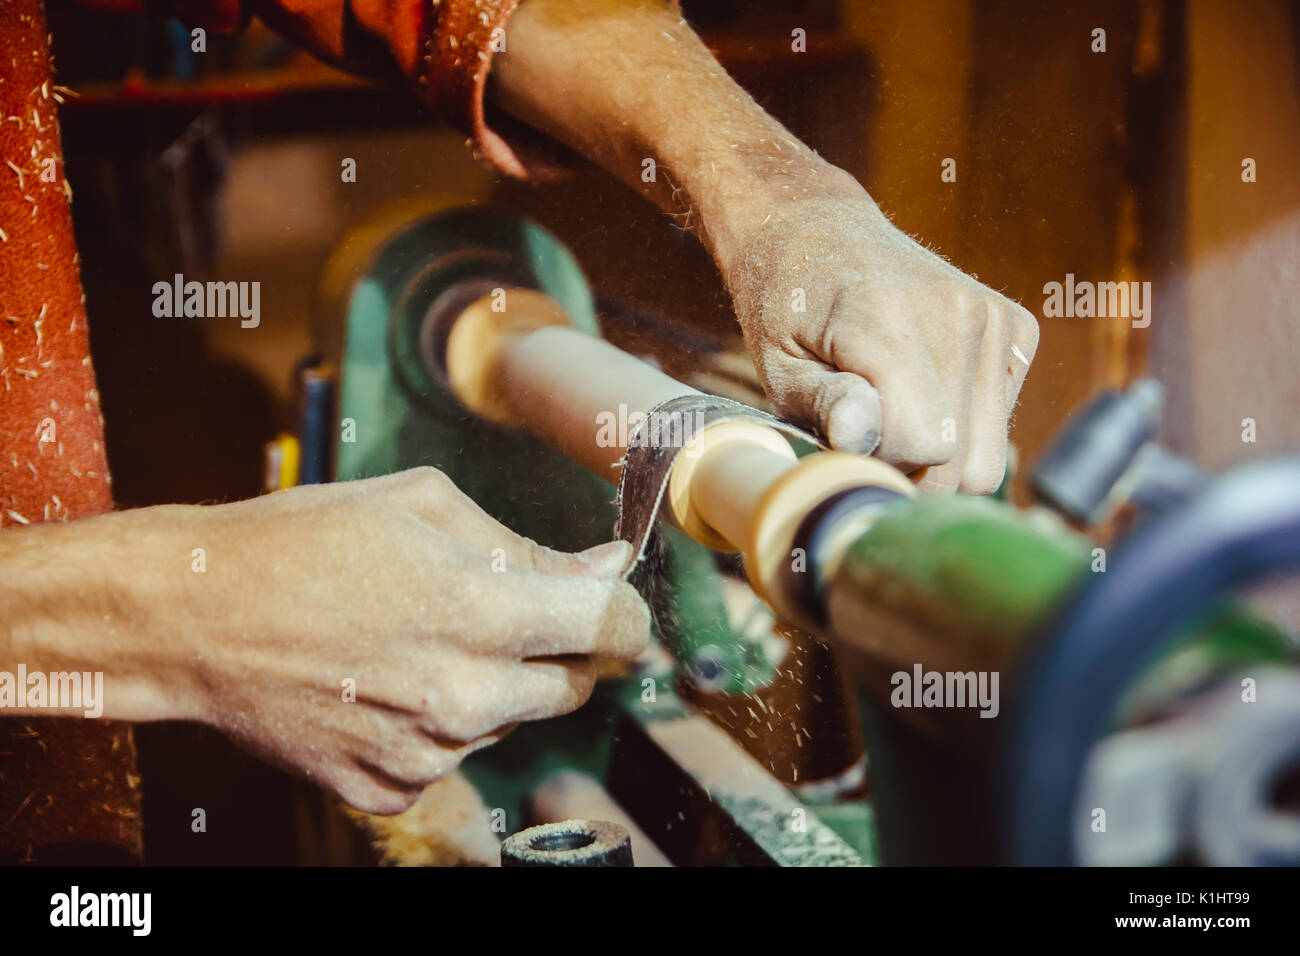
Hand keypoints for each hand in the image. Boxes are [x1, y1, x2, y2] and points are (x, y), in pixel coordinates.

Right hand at [127, 469, 646, 813]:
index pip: (616, 628)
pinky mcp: (391, 788)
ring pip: (509, 720)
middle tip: (494, 612)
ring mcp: (429, 753)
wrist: (192, 617)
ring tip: (411, 639)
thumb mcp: (422, 507)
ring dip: (489, 685)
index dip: (623, 610)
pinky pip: (451, 757)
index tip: (607, 600)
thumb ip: (527, 545)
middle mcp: (469, 696)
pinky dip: (435, 724)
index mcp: (485, 613)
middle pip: (574, 685)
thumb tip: (604, 564)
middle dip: (555, 648)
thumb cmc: (303, 544)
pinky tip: (382, 682)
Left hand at [723, 165, 1039, 493]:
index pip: (927, 445)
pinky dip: (961, 426)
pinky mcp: (1016, 327)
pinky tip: (921, 390)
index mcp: (888, 317)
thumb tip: (859, 437)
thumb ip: (823, 403)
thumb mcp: (780, 364)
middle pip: (967, 467)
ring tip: (892, 409)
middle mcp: (957, 311)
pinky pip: (1000, 426)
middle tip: (867, 428)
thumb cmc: (789, 308)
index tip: (847, 435)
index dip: (884, 462)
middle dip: (913, 470)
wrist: (821, 231)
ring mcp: (994, 317)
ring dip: (939, 454)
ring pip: (988, 458)